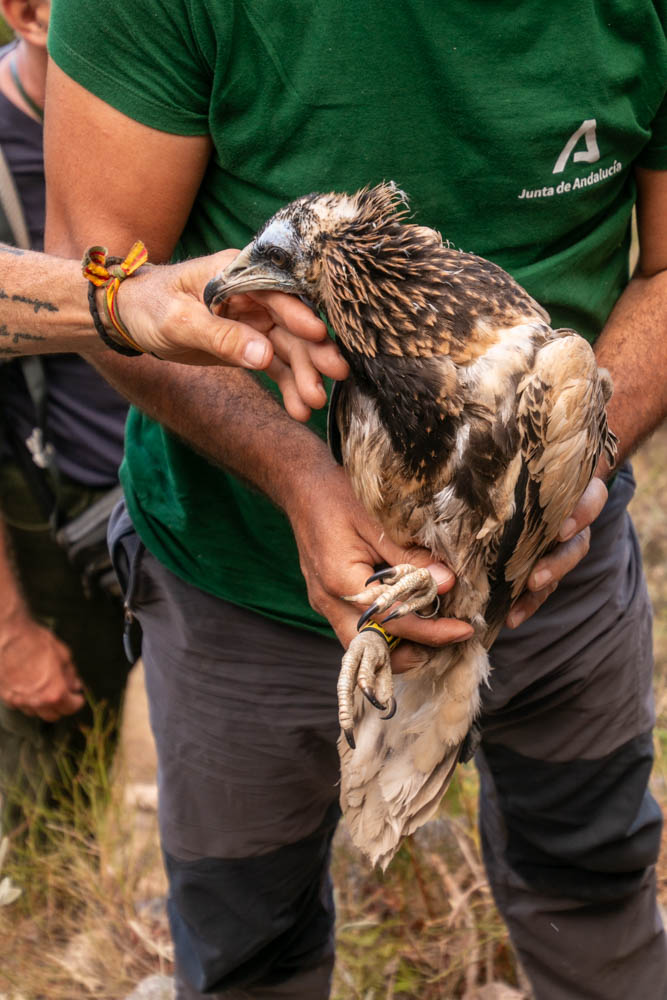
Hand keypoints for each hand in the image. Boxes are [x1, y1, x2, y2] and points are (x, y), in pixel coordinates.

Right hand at [0, 610, 84, 721]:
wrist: (5, 636)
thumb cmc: (33, 642)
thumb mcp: (62, 654)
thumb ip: (70, 674)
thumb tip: (74, 684)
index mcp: (54, 693)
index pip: (70, 708)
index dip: (77, 701)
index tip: (77, 696)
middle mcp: (35, 702)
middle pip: (53, 716)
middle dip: (61, 707)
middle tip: (65, 694)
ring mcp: (18, 701)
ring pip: (35, 712)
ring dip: (43, 705)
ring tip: (46, 689)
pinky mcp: (4, 697)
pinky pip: (20, 704)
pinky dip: (27, 700)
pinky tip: (29, 687)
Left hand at [117, 250, 348, 418]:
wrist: (130, 317)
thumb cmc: (150, 307)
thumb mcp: (179, 321)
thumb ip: (221, 337)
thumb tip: (264, 355)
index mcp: (237, 273)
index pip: (276, 292)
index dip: (299, 313)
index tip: (320, 335)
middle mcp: (254, 295)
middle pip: (291, 323)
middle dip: (312, 351)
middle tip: (335, 376)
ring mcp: (255, 320)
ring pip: (288, 349)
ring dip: (303, 376)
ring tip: (313, 404)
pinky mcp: (250, 343)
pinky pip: (275, 366)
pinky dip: (287, 387)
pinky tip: (299, 409)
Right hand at [285, 462, 474, 671]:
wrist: (302, 488)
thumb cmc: (338, 497)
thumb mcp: (378, 521)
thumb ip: (410, 557)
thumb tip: (447, 583)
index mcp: (340, 581)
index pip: (391, 620)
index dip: (431, 631)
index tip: (462, 630)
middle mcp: (329, 601)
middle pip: (371, 649)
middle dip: (410, 652)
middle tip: (446, 636)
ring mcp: (326, 604)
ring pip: (363, 644)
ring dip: (397, 644)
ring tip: (433, 626)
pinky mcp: (329, 601)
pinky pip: (358, 628)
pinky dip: (385, 628)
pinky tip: (410, 611)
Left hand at [506, 476, 607, 627]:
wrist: (527, 476)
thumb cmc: (520, 466)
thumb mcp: (519, 465)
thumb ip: (505, 474)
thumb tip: (467, 481)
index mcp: (575, 489)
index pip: (592, 498)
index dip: (581, 515)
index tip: (562, 531)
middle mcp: (573, 520)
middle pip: (579, 544)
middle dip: (557, 563)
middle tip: (535, 578)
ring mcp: (562, 544)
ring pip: (561, 568)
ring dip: (543, 587)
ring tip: (519, 605)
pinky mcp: (546, 564)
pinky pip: (542, 588)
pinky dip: (528, 603)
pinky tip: (511, 619)